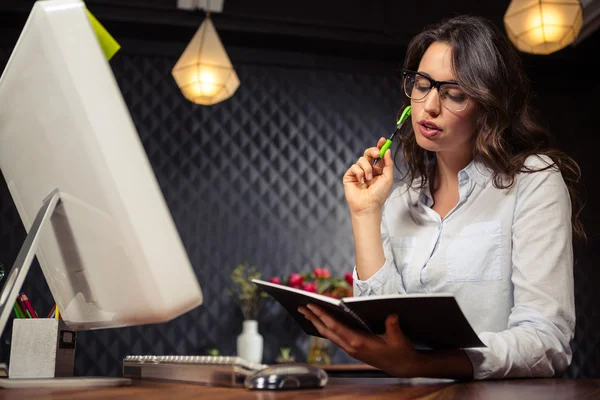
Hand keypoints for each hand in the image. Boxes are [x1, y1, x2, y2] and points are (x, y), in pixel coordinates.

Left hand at [298, 304, 421, 376]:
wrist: (402, 366)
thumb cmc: (400, 351)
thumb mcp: (399, 339)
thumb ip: (393, 326)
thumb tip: (391, 315)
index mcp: (358, 342)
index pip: (335, 326)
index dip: (322, 315)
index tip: (311, 306)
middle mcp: (351, 346)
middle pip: (327, 330)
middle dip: (313, 318)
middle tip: (301, 307)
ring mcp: (351, 349)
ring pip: (330, 334)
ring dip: (318, 323)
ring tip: (307, 312)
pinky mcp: (353, 348)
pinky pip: (335, 337)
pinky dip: (326, 328)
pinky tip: (322, 322)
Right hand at [343, 137, 393, 215]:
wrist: (368, 205)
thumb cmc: (379, 194)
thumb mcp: (388, 178)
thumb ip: (388, 164)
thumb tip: (387, 151)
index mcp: (377, 170)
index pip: (378, 155)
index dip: (380, 146)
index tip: (383, 140)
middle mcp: (367, 169)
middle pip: (368, 153)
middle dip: (372, 151)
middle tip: (377, 154)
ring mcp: (358, 172)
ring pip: (361, 160)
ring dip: (367, 169)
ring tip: (368, 179)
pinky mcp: (349, 175)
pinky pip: (354, 167)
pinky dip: (359, 173)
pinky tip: (361, 181)